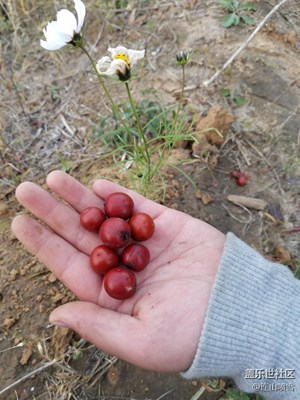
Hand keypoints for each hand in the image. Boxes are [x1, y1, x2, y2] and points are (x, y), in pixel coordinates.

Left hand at [11, 170, 224, 371]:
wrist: (237, 311)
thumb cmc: (190, 334)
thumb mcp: (140, 341)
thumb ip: (96, 325)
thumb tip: (55, 314)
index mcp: (111, 295)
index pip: (70, 265)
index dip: (44, 243)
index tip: (19, 223)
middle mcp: (123, 266)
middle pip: (81, 235)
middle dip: (54, 212)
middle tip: (26, 190)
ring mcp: (143, 243)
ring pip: (105, 217)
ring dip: (79, 198)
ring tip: (55, 178)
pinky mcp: (166, 225)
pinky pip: (138, 207)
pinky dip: (117, 196)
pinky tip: (96, 186)